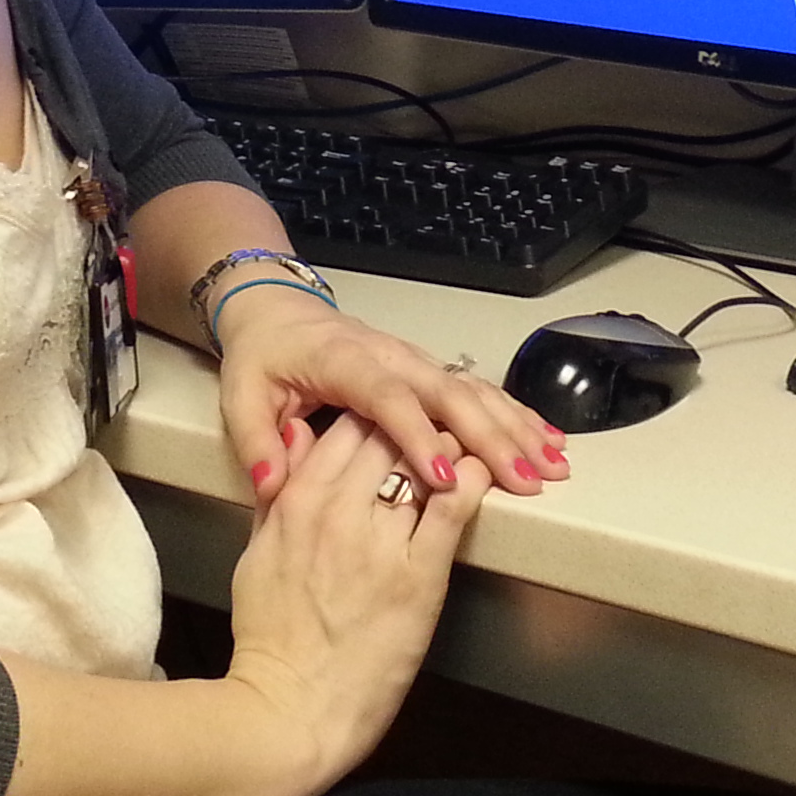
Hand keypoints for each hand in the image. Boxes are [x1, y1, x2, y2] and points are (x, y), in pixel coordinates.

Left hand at [212, 284, 568, 504]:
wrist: (279, 310)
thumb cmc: (264, 359)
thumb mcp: (242, 397)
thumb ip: (256, 442)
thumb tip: (271, 485)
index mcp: (344, 362)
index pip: (387, 399)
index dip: (418, 437)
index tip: (447, 480)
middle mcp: (390, 357)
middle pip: (449, 394)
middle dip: (491, 437)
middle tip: (527, 480)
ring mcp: (415, 359)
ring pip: (475, 390)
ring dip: (516, 427)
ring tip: (553, 466)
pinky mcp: (429, 368)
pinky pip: (479, 389)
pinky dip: (515, 414)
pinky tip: (547, 440)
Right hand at [224, 413, 485, 790]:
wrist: (290, 710)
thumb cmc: (271, 638)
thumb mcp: (257, 554)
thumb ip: (277, 494)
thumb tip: (294, 441)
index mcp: (296, 502)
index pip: (344, 427)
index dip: (375, 415)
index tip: (395, 420)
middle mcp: (338, 511)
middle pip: (387, 434)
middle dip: (415, 424)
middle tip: (440, 427)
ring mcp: (381, 543)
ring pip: (424, 460)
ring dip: (450, 445)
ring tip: (470, 444)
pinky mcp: (422, 577)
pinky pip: (453, 506)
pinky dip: (471, 479)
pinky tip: (481, 472)